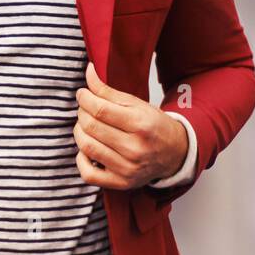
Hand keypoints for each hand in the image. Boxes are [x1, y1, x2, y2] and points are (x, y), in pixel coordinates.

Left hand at [73, 61, 188, 189]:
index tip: (82, 94)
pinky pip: (88, 174)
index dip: (84, 98)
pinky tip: (88, 149)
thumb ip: (108, 90)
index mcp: (140, 125)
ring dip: (80, 131)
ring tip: (87, 125)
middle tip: (86, 108)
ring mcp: (127, 169)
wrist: (175, 154)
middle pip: (91, 127)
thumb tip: (88, 71)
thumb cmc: (153, 126)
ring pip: (86, 147)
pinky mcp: (121, 183)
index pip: (100, 109)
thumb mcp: (135, 103)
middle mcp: (135, 149)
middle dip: (82, 113)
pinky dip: (80, 159)